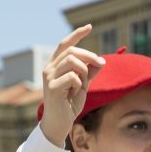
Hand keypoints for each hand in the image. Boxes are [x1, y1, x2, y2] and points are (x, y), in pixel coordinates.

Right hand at [40, 25, 105, 147]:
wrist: (59, 124)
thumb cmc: (69, 105)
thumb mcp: (83, 86)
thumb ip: (89, 73)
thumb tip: (100, 61)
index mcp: (55, 65)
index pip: (65, 44)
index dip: (77, 34)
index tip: (89, 27)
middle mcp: (49, 68)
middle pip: (72, 51)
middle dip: (90, 55)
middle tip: (102, 64)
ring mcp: (48, 77)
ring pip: (72, 61)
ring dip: (84, 71)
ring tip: (83, 85)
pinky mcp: (51, 87)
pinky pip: (72, 77)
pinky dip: (79, 84)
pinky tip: (73, 94)